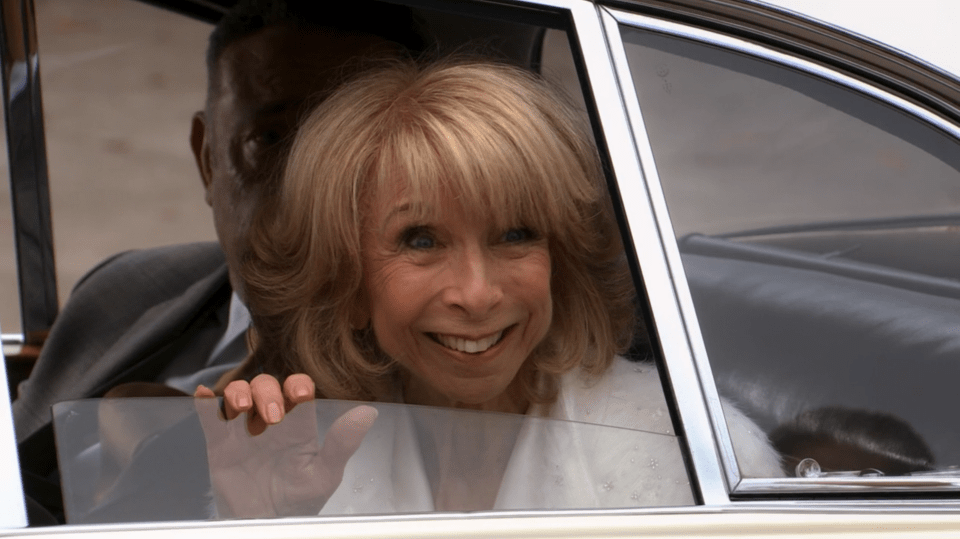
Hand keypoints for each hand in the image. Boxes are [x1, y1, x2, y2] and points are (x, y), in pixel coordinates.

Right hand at [195, 376, 376, 517]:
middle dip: (268, 393)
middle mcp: (270, 420)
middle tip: (272, 419)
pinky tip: (203, 395)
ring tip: (243, 409)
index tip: (299, 394)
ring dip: (238, 392)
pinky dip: (205, 403)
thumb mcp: (325, 474)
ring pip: (238, 392)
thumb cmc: (299, 500)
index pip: (298, 388)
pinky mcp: (219, 443)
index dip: (297, 384)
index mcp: (299, 423)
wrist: (268, 524)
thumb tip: (368, 413)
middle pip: (266, 385)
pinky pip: (210, 416)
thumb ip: (342, 443)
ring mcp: (243, 429)